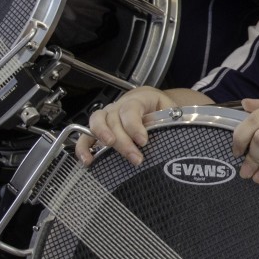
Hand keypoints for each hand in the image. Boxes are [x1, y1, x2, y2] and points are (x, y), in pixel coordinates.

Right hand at [74, 86, 195, 165]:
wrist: (154, 105)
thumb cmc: (163, 110)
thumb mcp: (171, 112)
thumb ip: (171, 121)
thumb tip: (175, 136)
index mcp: (139, 98)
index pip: (131, 109)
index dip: (135, 126)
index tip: (143, 141)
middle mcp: (119, 105)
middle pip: (114, 119)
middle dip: (123, 140)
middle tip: (136, 158)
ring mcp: (107, 116)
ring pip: (97, 121)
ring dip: (102, 137)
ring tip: (109, 150)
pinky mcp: (98, 129)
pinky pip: (85, 136)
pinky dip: (84, 147)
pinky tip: (88, 161)